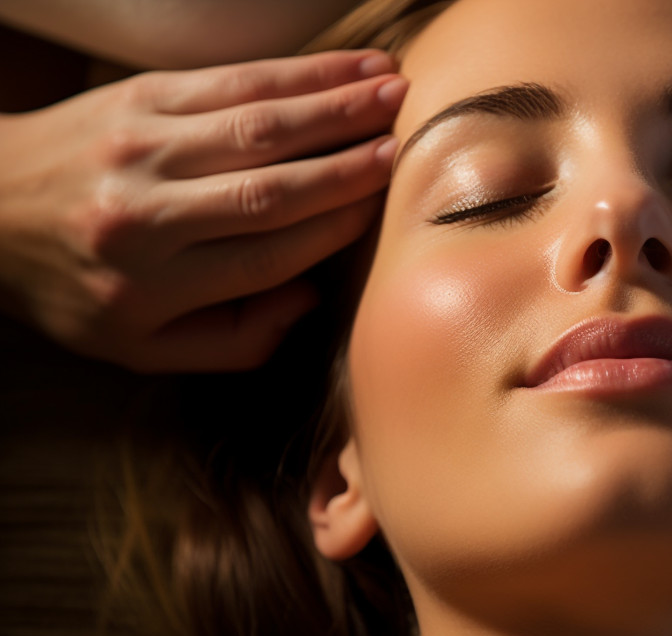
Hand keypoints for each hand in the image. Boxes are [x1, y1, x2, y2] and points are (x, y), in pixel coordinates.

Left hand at [0, 50, 404, 372]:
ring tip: (397, 92)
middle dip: (349, 163)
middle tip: (409, 144)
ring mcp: (141, 144)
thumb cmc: (76, 286)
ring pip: (257, 123)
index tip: (387, 206)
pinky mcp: (140, 96)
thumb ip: (232, 342)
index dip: (336, 227)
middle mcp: (145, 210)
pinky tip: (350, 67)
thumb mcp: (142, 347)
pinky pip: (233, 80)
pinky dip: (299, 72)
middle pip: (270, 185)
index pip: (268, 252)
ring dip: (336, 104)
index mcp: (151, 281)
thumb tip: (307, 301)